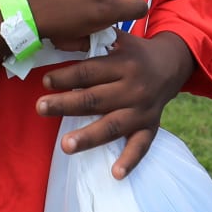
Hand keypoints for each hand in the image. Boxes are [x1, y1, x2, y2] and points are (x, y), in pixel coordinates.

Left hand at [36, 31, 194, 177]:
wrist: (171, 64)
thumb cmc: (134, 52)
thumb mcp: (118, 38)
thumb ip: (92, 37)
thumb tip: (58, 38)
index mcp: (124, 63)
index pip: (90, 71)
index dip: (67, 76)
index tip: (46, 82)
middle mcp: (134, 88)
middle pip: (96, 99)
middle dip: (66, 104)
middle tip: (40, 108)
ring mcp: (143, 110)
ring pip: (113, 125)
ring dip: (89, 136)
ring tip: (66, 145)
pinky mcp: (151, 127)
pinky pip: (141, 146)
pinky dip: (129, 160)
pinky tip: (115, 173)